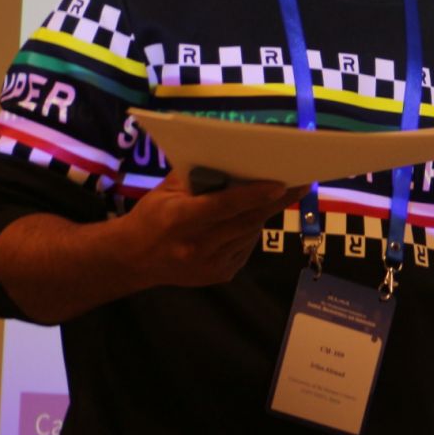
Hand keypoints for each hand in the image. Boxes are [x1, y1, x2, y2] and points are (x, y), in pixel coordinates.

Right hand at [123, 162, 303, 289]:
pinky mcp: (219, 276)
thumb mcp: (165, 191)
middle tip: (300, 184)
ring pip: (249, 234)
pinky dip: (251, 230)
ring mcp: (209, 265)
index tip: (280, 183)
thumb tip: (233, 158)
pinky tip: (250, 218)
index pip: (224, 206)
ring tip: (278, 194)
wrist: (134, 260)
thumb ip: (196, 177)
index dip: (253, 195)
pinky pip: (245, 247)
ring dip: (264, 213)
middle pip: (245, 221)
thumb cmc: (151, 216)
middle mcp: (196, 247)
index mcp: (180, 220)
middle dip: (274, 202)